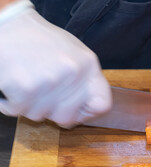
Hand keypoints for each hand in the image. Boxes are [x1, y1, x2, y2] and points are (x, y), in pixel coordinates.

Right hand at [0, 1, 111, 127]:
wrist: (8, 25)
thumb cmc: (40, 41)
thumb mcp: (74, 54)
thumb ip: (84, 82)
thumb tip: (86, 110)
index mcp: (89, 66)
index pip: (101, 105)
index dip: (86, 113)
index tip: (75, 110)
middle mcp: (74, 74)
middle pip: (67, 118)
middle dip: (52, 111)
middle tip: (42, 93)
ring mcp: (50, 82)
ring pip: (40, 116)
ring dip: (29, 105)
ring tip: (27, 81)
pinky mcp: (26, 88)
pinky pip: (16, 111)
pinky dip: (9, 103)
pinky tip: (12, 84)